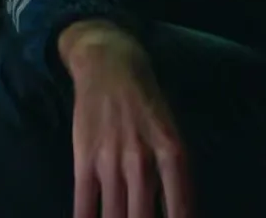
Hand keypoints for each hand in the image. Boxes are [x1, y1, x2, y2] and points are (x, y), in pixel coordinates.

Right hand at [58, 20, 191, 217]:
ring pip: (115, 215)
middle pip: (144, 217)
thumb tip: (178, 211)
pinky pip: (85, 203)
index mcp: (172, 151)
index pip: (181, 207)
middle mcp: (143, 159)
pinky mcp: (84, 158)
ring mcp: (110, 160)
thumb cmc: (147, 100)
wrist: (109, 64)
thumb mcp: (173, 130)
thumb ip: (174, 171)